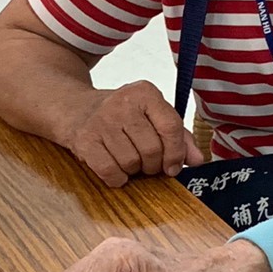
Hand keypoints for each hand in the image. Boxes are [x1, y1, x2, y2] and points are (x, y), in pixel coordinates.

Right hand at [63, 81, 204, 186]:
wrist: (75, 108)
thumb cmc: (121, 114)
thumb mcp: (151, 115)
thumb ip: (179, 136)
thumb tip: (198, 160)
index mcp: (145, 93)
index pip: (170, 128)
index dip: (176, 153)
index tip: (173, 167)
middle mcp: (122, 104)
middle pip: (152, 150)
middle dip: (153, 165)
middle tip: (148, 163)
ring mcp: (101, 122)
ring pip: (131, 163)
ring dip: (134, 171)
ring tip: (129, 160)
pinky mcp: (84, 140)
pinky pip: (110, 172)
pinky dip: (117, 178)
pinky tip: (116, 169)